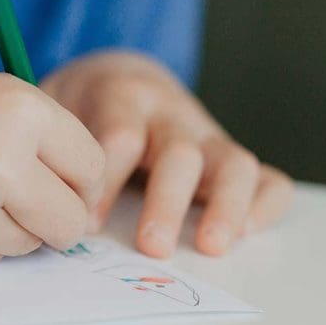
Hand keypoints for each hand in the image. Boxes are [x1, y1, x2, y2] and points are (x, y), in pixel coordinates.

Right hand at [0, 43, 104, 269]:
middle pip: (69, 223)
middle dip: (59, 215)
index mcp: (18, 111)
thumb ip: (39, 131)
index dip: (82, 175)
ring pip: (25, 246)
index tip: (65, 176)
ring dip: (11, 226)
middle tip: (35, 202)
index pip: (92, 169)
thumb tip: (85, 193)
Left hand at [41, 51, 292, 257]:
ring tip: (211, 247)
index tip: (88, 223)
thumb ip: (57, 154)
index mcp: (123, 97)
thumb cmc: (81, 110)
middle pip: (179, 152)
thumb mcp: (58, 114)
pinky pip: (268, 178)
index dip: (106, 182)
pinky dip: (266, 204)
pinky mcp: (231, 157)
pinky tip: (248, 233)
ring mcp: (208, 135)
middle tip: (153, 247)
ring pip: (233, 162)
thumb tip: (57, 215)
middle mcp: (172, 114)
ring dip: (225, 206)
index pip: (121, 136)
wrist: (119, 77)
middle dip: (168, 201)